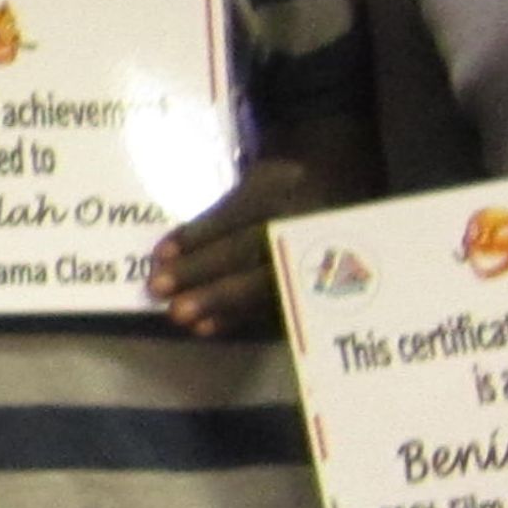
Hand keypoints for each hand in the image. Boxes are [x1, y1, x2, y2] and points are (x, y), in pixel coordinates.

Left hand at [150, 159, 322, 336]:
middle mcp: (304, 221)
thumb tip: (172, 251)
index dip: (201, 233)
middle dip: (203, 269)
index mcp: (289, 188)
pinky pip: (277, 308)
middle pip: (252, 247)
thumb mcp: (263, 180)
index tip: (161, 255)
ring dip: (219, 301)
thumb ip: (227, 209)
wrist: (349, 199)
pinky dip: (240, 318)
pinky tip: (206, 327)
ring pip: (267, 282)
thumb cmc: (290, 189)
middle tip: (159, 288)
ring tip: (178, 314)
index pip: (241, 211)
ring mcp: (316, 257)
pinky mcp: (316, 289)